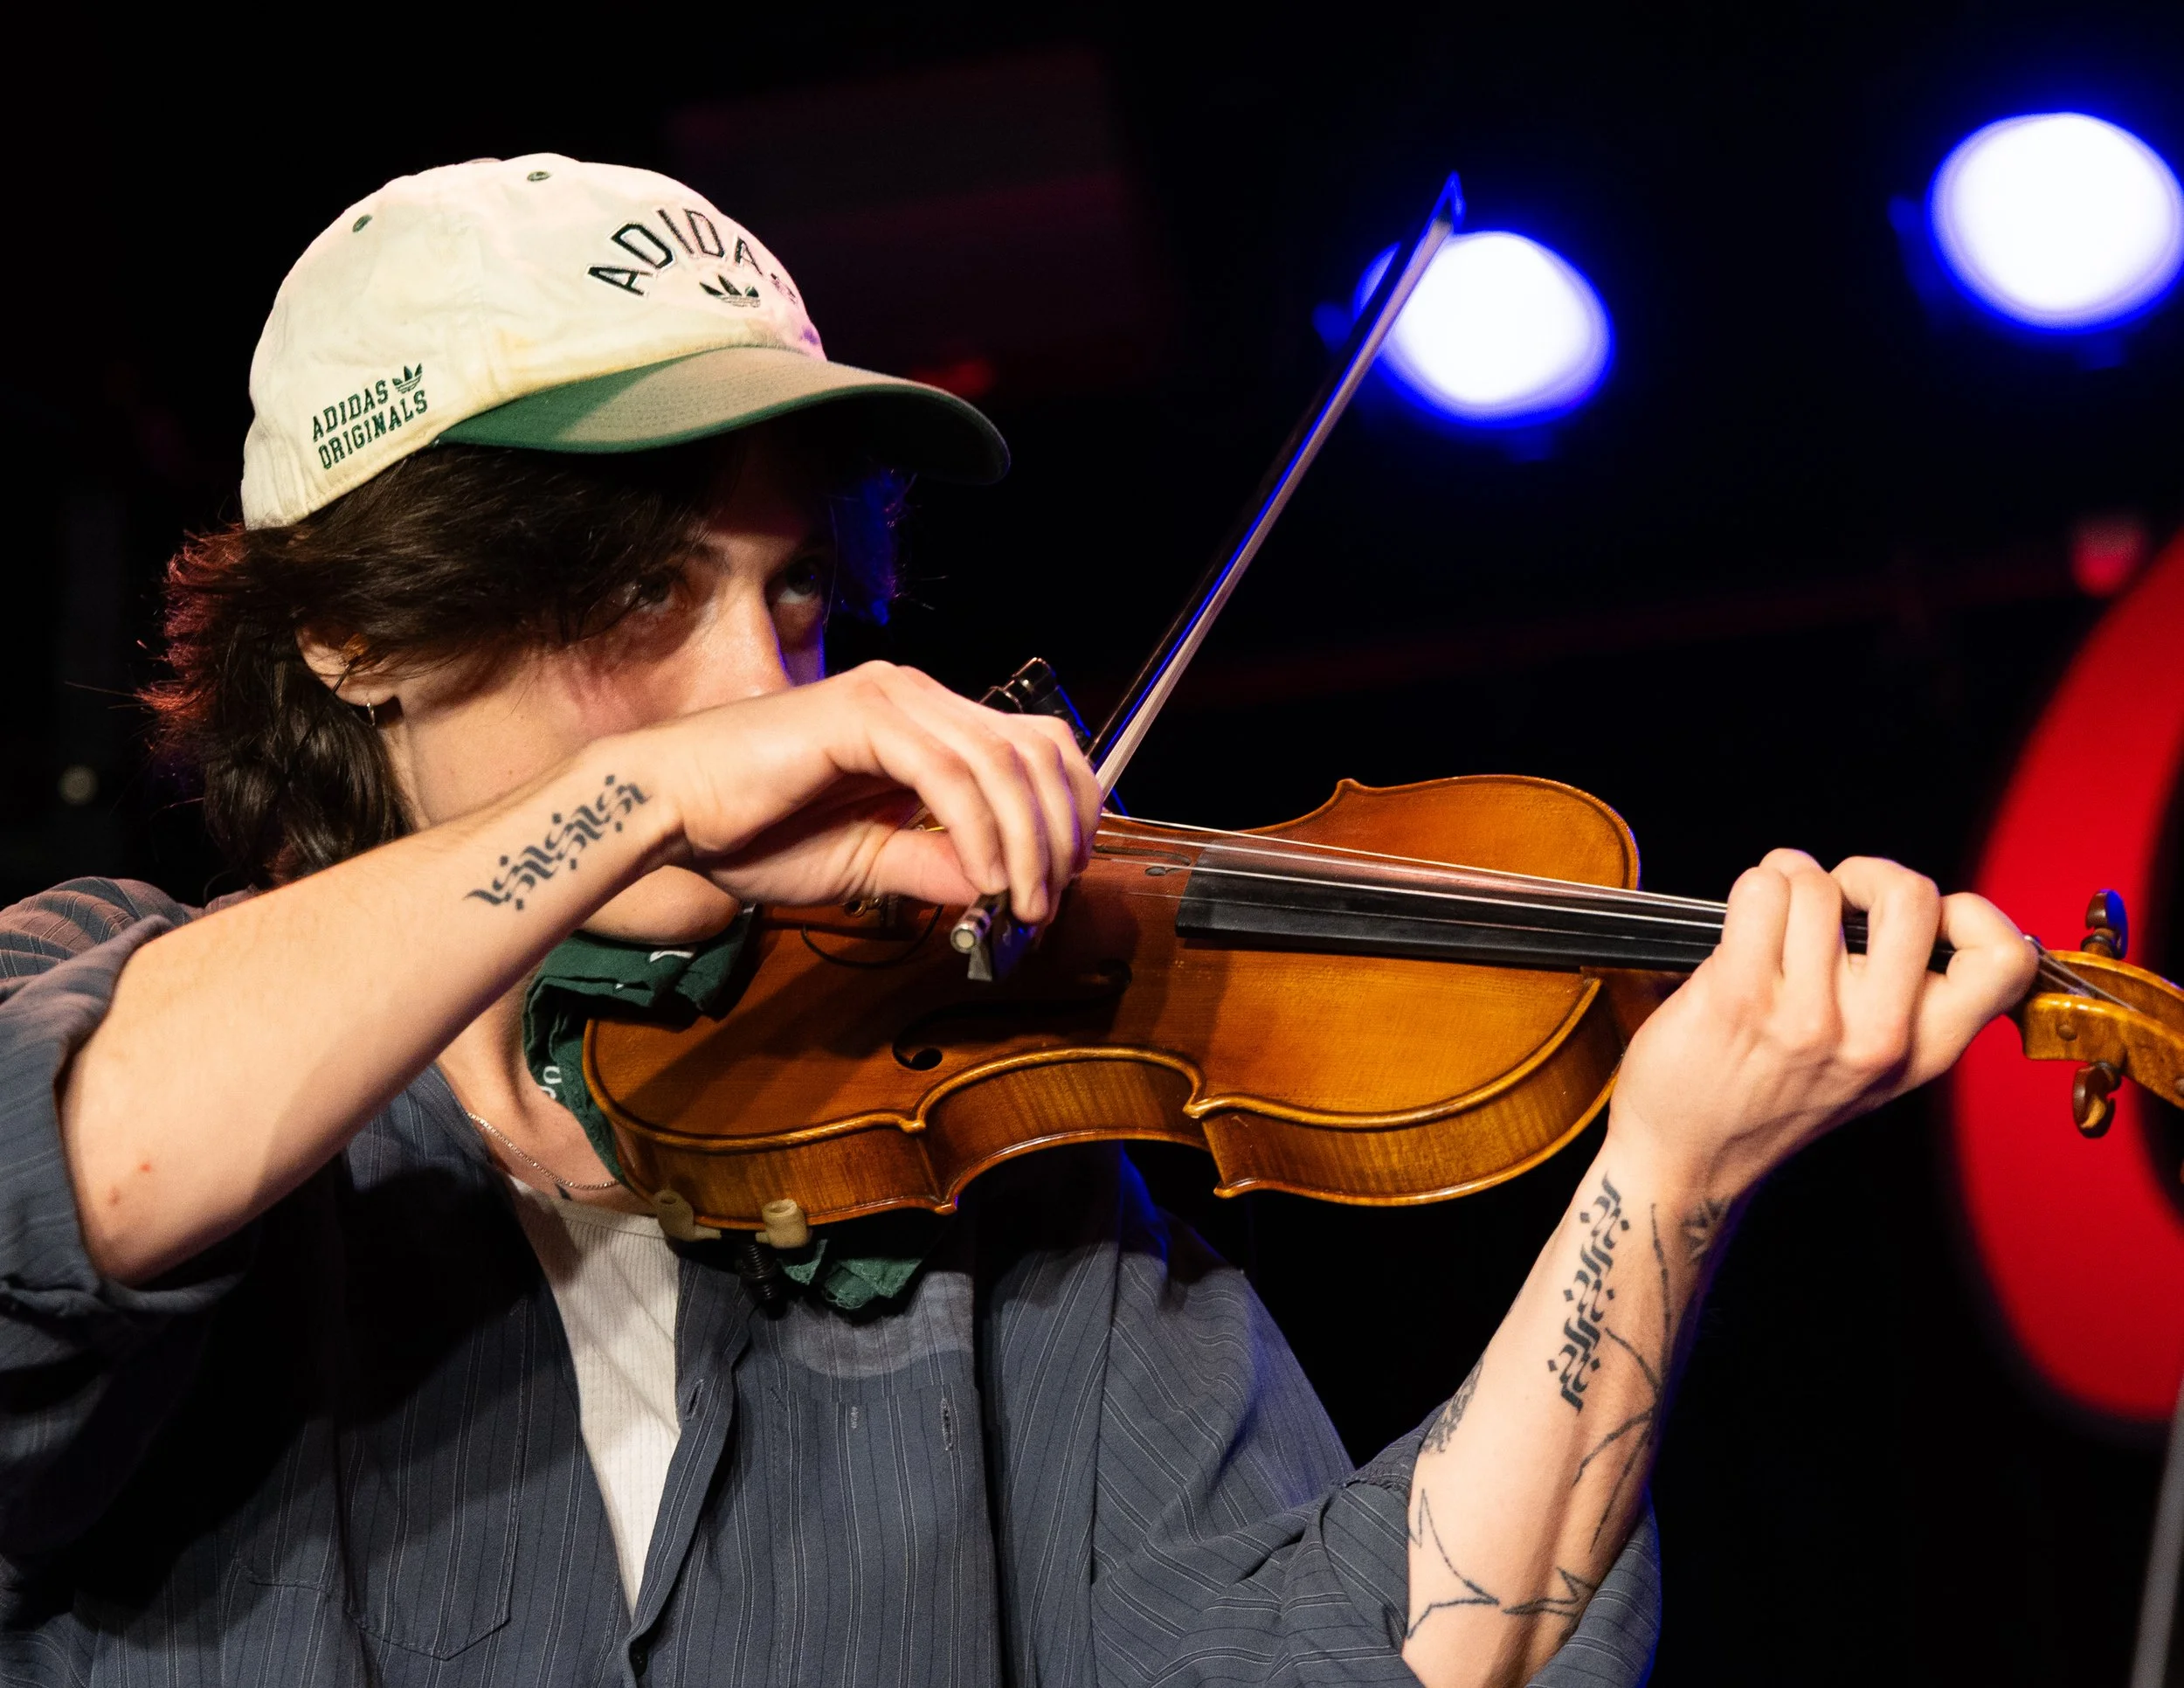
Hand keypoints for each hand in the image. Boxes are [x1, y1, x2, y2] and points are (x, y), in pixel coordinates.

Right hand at [636, 661, 1102, 920]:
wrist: (667, 812)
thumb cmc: (750, 833)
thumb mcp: (868, 863)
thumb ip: (938, 864)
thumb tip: (1003, 887)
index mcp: (924, 721)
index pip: (1032, 745)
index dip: (1066, 808)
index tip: (1064, 877)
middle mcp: (916, 695)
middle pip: (1034, 748)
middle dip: (1060, 829)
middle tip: (1049, 899)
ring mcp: (891, 697)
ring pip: (1001, 762)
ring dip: (1027, 842)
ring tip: (1022, 903)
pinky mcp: (862, 716)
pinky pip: (948, 775)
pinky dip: (979, 829)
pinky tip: (982, 878)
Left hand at [1607, 850, 2037, 1197]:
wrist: (1686, 1159)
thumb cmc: (1771, 1098)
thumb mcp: (1871, 1069)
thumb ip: (1907, 999)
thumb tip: (1919, 904)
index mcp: (1924, 1050)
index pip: (2006, 961)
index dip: (1969, 913)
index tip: (1923, 919)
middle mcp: (1876, 1036)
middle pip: (1911, 895)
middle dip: (1866, 874)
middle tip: (1836, 901)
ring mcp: (1808, 1018)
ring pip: (1817, 883)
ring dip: (1789, 881)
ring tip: (1772, 919)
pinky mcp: (1739, 998)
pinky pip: (1760, 892)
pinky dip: (1750, 889)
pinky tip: (1741, 925)